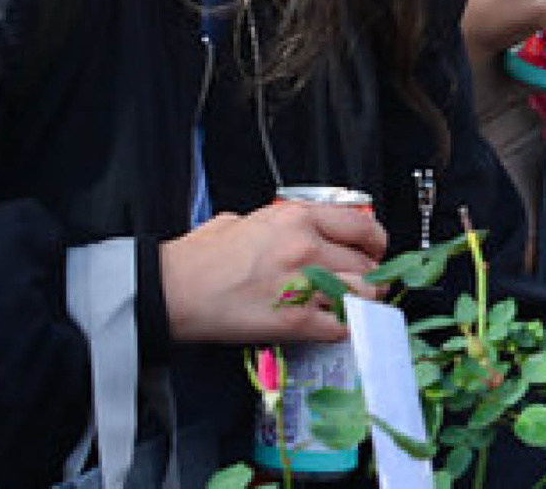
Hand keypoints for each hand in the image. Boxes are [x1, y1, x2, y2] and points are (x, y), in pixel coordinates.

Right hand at [161, 200, 387, 345]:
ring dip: (360, 303)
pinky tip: (334, 327)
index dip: (375, 243)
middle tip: (361, 286)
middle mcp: (307, 246)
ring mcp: (304, 284)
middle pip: (366, 264)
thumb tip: (287, 228)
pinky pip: (340, 326)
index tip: (373, 252)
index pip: (362, 226)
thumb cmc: (198, 259)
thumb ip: (275, 223)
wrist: (170, 289)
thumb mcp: (242, 220)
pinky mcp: (294, 321)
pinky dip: (342, 328)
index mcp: (297, 218)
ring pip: (361, 294)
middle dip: (368, 277)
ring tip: (351, 307)